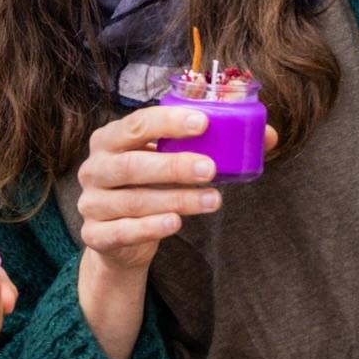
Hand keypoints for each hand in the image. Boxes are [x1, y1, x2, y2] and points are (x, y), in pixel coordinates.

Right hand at [75, 105, 279, 273]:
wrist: (119, 237)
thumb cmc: (150, 187)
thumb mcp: (173, 162)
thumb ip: (213, 146)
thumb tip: (267, 136)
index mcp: (110, 139)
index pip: (137, 124)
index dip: (169, 122)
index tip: (204, 122)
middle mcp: (94, 168)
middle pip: (131, 165)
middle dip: (173, 166)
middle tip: (211, 168)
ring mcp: (91, 203)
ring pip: (133, 201)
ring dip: (176, 199)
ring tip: (213, 200)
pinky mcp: (94, 235)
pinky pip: (122, 231)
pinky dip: (150, 227)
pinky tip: (176, 223)